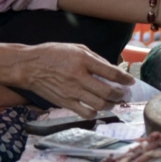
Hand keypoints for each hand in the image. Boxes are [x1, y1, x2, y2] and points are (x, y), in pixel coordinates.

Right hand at [19, 42, 134, 118]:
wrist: (29, 67)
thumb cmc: (53, 54)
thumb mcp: (76, 48)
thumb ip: (95, 59)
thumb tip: (111, 70)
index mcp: (83, 60)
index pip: (110, 73)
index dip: (125, 79)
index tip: (131, 82)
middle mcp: (78, 77)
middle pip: (107, 92)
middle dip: (120, 94)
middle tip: (124, 93)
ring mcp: (71, 92)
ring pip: (99, 105)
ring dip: (111, 105)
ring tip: (113, 101)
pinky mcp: (65, 103)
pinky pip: (85, 113)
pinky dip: (96, 113)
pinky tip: (97, 108)